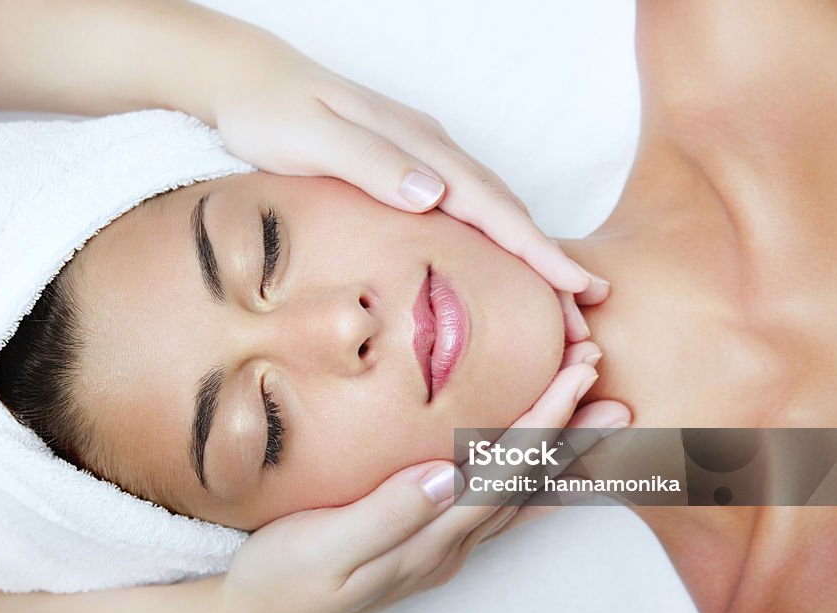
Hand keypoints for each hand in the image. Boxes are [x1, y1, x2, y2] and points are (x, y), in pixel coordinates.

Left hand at [204, 30, 607, 339]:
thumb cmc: (274, 113)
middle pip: (506, 208)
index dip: (535, 249)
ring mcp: (423, 154)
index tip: (575, 285)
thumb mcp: (312, 137)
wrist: (250, 82)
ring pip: (493, 205)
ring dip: (530, 249)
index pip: (490, 204)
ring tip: (561, 292)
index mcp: (416, 145)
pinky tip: (501, 259)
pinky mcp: (409, 165)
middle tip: (586, 307)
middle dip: (549, 257)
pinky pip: (469, 203)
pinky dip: (497, 235)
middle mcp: (430, 149)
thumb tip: (433, 195)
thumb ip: (371, 163)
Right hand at [220, 343, 627, 612]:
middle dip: (568, 429)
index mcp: (428, 539)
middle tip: (606, 380)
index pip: (502, 472)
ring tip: (600, 415)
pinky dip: (531, 484)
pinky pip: (495, 508)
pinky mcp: (428, 543)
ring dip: (560, 453)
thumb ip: (387, 515)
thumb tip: (446, 475)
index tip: (577, 374)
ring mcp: (442, 548)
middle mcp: (448, 546)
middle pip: (524, 483)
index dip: (544, 421)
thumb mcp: (323, 548)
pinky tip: (546, 472)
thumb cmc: (284, 578)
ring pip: (518, 496)